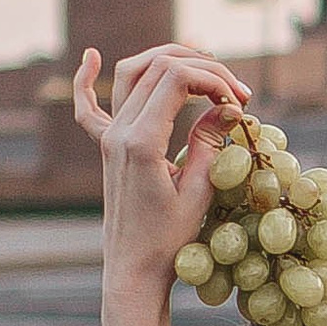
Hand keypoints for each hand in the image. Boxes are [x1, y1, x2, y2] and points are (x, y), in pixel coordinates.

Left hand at [74, 43, 253, 311]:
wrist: (133, 268)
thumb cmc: (170, 240)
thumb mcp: (200, 192)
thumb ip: (211, 143)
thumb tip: (228, 107)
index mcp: (141, 142)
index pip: (177, 77)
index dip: (215, 79)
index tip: (240, 104)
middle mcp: (119, 131)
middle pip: (158, 66)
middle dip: (203, 68)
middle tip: (236, 93)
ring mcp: (109, 136)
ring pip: (132, 73)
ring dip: (169, 61)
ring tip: (204, 72)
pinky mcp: (107, 146)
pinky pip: (88, 105)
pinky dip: (87, 78)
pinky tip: (91, 57)